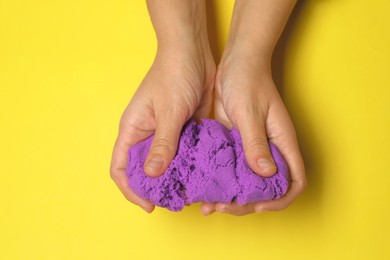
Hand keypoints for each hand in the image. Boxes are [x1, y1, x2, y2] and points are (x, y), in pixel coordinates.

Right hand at [110, 44, 215, 211]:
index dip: (131, 189)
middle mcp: (147, 134)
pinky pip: (186, 152)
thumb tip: (152, 175)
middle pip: (145, 170)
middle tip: (177, 201)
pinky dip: (193, 164)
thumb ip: (162, 143)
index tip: (150, 204)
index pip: (122, 167)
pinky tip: (205, 173)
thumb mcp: (169, 111)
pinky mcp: (185, 129)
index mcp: (133, 130)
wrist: (194, 53)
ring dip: (178, 177)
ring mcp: (166, 133)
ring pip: (168, 164)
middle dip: (158, 188)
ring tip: (194, 192)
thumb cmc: (174, 75)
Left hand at [201, 51, 305, 215]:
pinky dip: (219, 179)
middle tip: (220, 207)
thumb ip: (256, 142)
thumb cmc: (248, 81)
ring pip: (246, 180)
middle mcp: (269, 148)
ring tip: (206, 203)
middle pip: (266, 187)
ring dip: (229, 195)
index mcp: (282, 142)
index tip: (258, 206)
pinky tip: (201, 184)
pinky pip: (230, 166)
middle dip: (247, 202)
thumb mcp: (250, 112)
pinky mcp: (235, 141)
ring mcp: (251, 146)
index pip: (294, 180)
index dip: (280, 198)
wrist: (236, 62)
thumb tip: (266, 174)